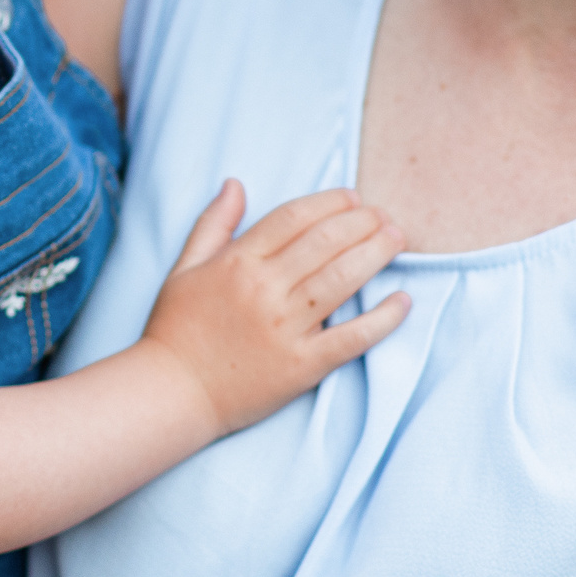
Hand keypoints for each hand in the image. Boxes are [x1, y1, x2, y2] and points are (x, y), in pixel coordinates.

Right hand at [139, 180, 410, 435]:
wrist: (173, 393)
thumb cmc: (176, 329)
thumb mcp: (184, 268)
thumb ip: (213, 223)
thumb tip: (235, 183)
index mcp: (237, 263)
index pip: (293, 217)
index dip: (329, 202)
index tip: (353, 198)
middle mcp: (264, 290)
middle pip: (325, 242)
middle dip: (362, 222)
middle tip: (384, 217)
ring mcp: (286, 328)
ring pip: (342, 280)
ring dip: (376, 254)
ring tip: (397, 240)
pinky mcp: (303, 366)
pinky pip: (352, 338)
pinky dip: (382, 319)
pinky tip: (403, 300)